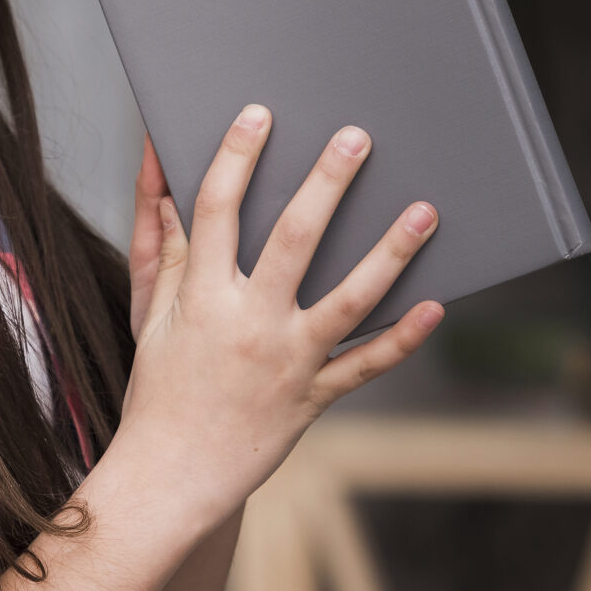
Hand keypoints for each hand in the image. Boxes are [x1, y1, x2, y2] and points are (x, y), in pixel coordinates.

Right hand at [111, 106, 443, 531]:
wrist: (172, 475)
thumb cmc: (160, 389)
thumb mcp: (154, 315)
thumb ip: (166, 249)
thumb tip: (162, 184)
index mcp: (203, 298)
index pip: (217, 212)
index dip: (236, 158)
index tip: (259, 115)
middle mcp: (249, 324)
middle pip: (293, 241)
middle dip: (326, 184)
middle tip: (356, 138)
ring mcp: (287, 361)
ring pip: (348, 299)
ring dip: (390, 253)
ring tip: (424, 210)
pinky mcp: (313, 396)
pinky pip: (365, 365)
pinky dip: (402, 339)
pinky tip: (436, 306)